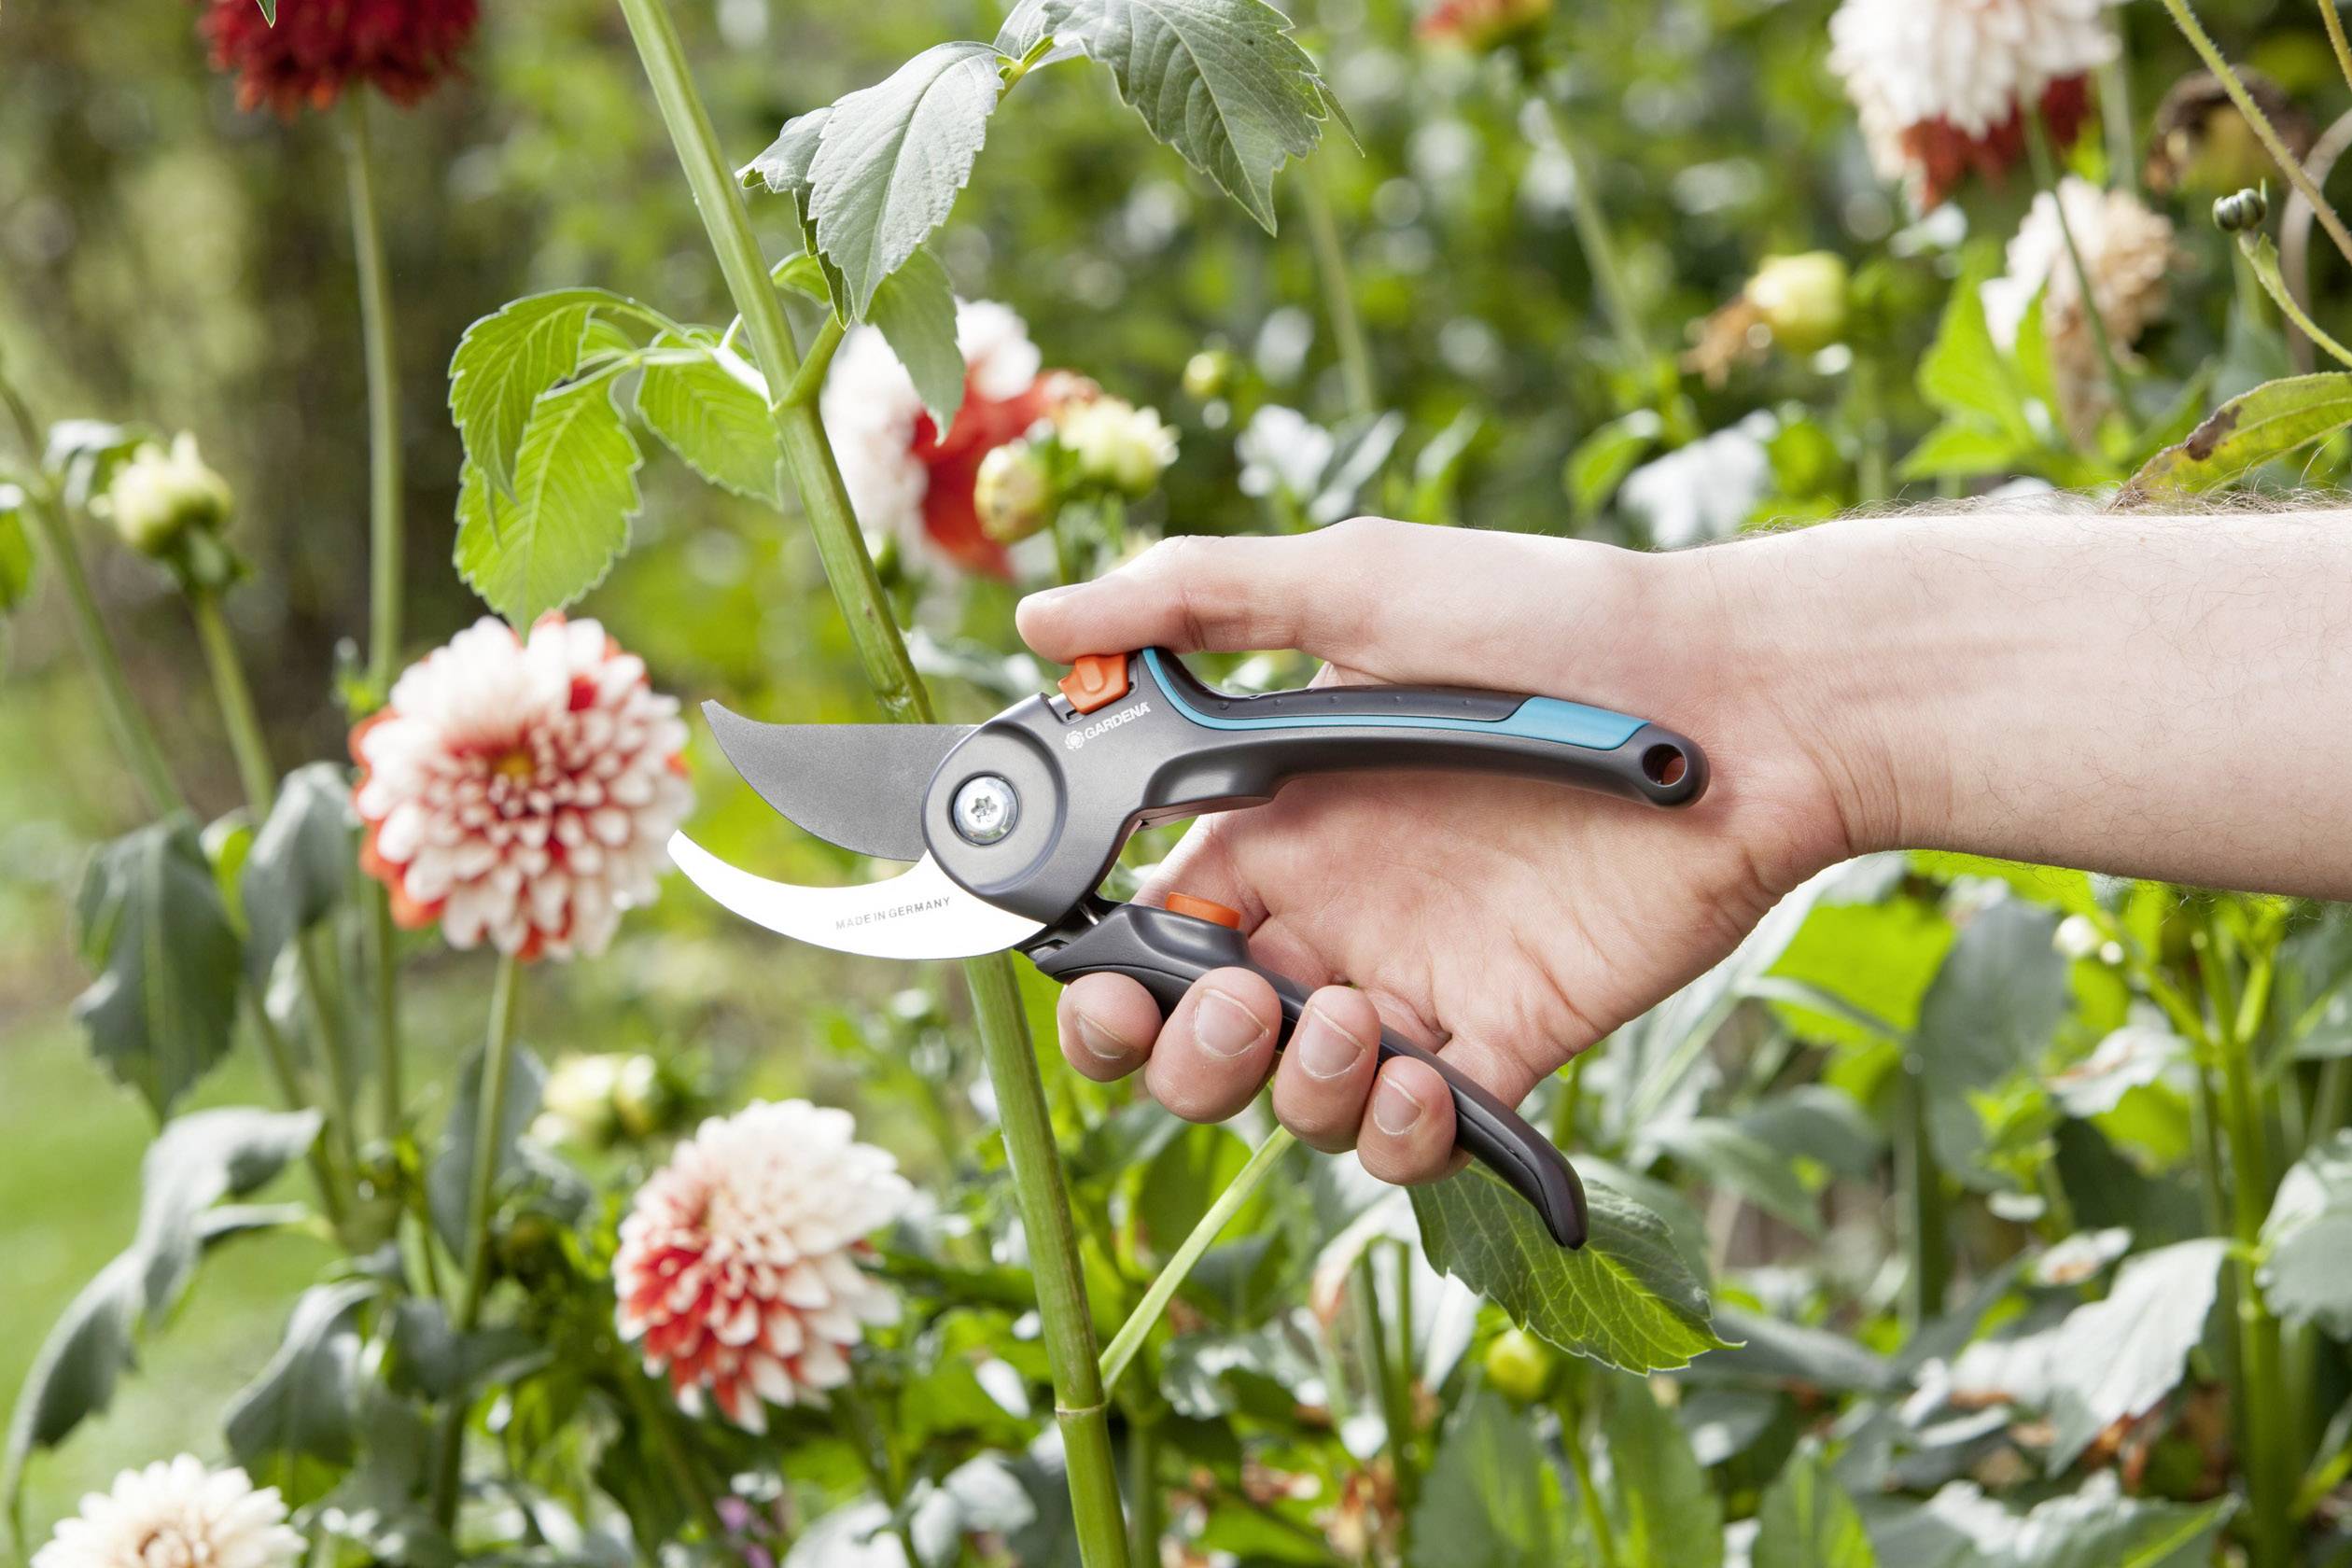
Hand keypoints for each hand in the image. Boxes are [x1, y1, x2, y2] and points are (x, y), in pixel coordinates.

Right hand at [1014, 519, 1853, 1186]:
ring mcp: (1416, 987)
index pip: (1143, 926)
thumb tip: (1034, 620)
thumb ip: (1191, 603)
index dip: (1102, 973)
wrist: (1737, 701)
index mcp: (1275, 819)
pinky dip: (1400, 1136)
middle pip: (1192, 1039)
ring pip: (1290, 1100)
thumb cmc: (1550, 622)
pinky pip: (1417, 1140)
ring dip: (1289, 1090)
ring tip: (1357, 1026)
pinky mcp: (1506, 1044)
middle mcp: (1332, 914)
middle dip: (1175, 1052)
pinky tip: (1426, 1077)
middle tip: (1235, 999)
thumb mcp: (1358, 584)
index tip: (1097, 972)